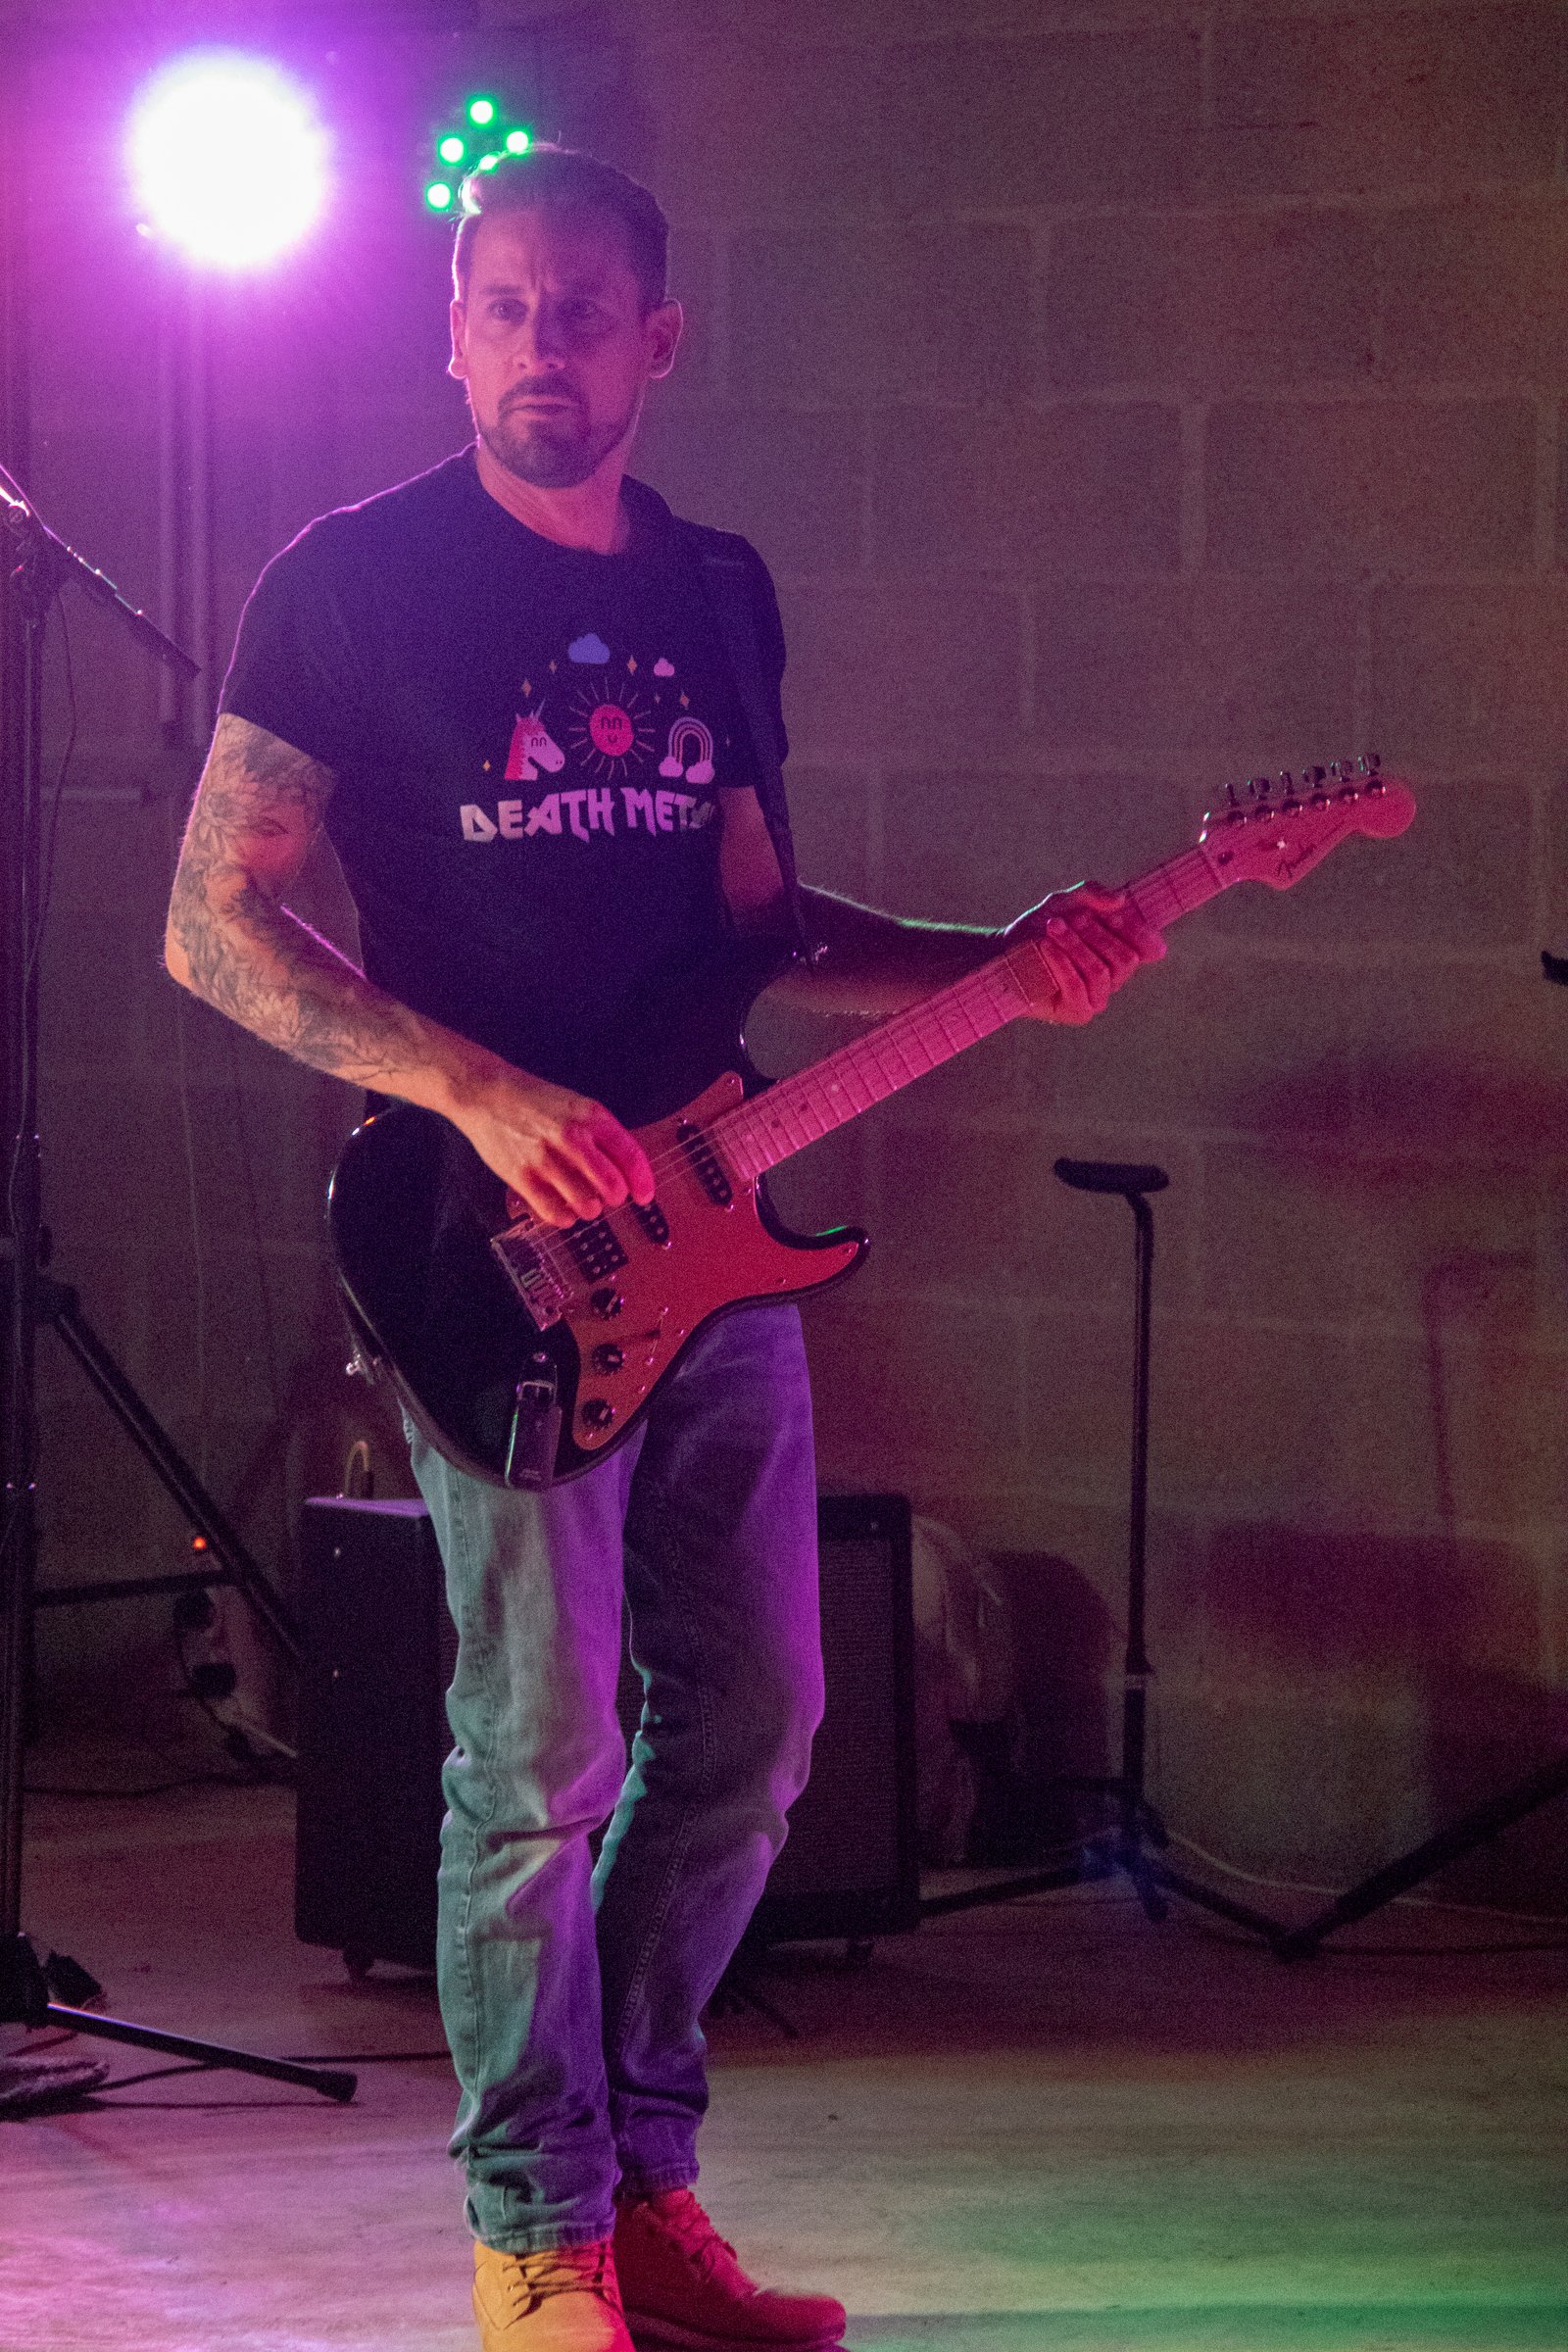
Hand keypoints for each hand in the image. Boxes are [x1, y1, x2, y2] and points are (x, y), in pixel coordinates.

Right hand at [455, 1063, 654, 1228]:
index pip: (630, 1155)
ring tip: (583, 1203)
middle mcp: (572, 1137)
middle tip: (608, 1197)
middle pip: (612, 1186)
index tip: (645, 1196)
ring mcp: (546, 1159)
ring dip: (590, 1209)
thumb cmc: (533, 1101)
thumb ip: (601, 1134)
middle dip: (615, 1198)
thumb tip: (626, 1170)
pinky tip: (564, 1210)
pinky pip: (555, 1213)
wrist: (486, 1094)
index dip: (642, 1181)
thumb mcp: (576, 1105)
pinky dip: (565, 1218)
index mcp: (591, 1116)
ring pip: (586, 1204)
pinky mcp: (522, 1177)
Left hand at [1002, 881, 1165, 1023]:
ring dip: (1076, 946)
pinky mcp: (1078, 1012)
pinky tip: (1047, 948)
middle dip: (1097, 935)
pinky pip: (1079, 986)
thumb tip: (1119, 899)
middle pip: (1126, 958)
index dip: (1138, 931)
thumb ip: (1091, 893)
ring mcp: (1098, 996)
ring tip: (1052, 929)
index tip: (1113, 914)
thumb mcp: (1064, 901)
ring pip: (1101, 972)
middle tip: (1070, 920)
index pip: (1149, 947)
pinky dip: (1062, 963)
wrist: (1005, 952)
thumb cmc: (1039, 928)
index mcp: (1121, 950)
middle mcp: (1114, 976)